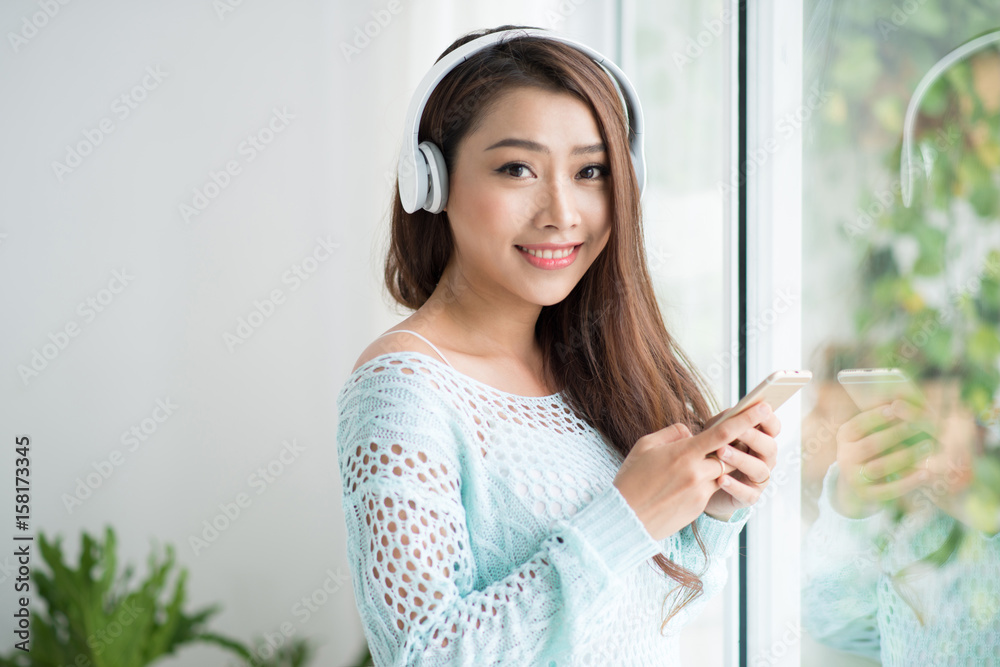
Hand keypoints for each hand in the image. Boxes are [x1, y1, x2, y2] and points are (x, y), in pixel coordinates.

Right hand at [613, 403, 773, 540]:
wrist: (626, 519)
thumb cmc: (631, 479)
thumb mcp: (645, 446)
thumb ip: (672, 434)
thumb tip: (690, 432)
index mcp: (684, 453)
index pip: (724, 432)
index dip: (746, 418)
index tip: (764, 406)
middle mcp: (697, 472)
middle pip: (728, 454)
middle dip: (727, 448)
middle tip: (719, 442)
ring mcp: (700, 491)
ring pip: (720, 473)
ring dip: (713, 467)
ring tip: (687, 468)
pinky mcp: (699, 507)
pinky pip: (709, 489)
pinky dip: (700, 483)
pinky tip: (676, 487)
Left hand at [704, 403, 780, 520]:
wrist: (704, 486)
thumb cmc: (714, 453)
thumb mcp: (716, 435)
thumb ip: (724, 424)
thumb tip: (730, 412)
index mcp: (760, 440)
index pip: (774, 428)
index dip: (769, 419)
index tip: (761, 408)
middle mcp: (765, 459)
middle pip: (769, 447)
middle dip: (754, 437)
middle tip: (738, 430)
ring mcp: (758, 479)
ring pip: (759, 469)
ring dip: (741, 459)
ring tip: (721, 451)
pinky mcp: (749, 497)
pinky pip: (746, 493)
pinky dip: (735, 486)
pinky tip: (721, 479)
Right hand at [834, 400, 936, 517]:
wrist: (857, 484)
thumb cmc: (871, 449)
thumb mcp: (869, 432)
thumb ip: (881, 419)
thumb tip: (900, 399)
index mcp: (843, 437)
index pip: (858, 424)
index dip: (876, 415)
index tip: (896, 406)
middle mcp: (844, 457)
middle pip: (872, 444)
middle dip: (896, 434)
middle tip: (919, 425)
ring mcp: (854, 478)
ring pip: (881, 466)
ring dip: (906, 456)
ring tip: (928, 447)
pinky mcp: (867, 495)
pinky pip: (890, 489)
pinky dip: (910, 481)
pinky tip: (927, 473)